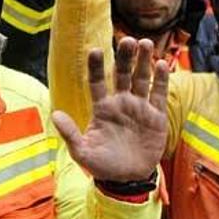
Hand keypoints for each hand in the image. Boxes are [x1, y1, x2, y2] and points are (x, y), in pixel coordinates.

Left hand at [53, 37, 168, 181]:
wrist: (128, 179)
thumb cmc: (102, 165)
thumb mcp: (82, 153)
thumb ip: (70, 134)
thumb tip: (55, 115)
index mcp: (101, 108)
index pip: (97, 82)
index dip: (96, 66)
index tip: (95, 50)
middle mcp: (120, 103)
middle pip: (122, 74)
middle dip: (124, 57)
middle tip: (126, 39)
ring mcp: (138, 107)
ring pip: (141, 78)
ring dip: (144, 61)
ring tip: (146, 43)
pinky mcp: (156, 116)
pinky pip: (158, 94)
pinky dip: (161, 79)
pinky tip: (162, 64)